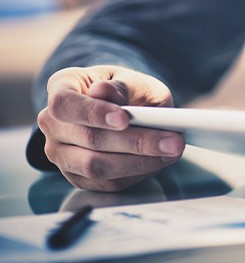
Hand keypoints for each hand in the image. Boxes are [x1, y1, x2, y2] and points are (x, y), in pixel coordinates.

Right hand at [37, 65, 184, 191]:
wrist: (127, 107)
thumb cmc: (128, 90)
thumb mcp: (132, 80)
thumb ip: (121, 86)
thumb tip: (102, 92)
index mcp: (62, 87)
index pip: (65, 104)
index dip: (93, 113)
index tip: (124, 119)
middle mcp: (53, 122)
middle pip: (88, 139)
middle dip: (135, 142)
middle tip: (173, 141)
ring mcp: (61, 152)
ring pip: (96, 166)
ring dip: (139, 162)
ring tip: (173, 151)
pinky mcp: (78, 176)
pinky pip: (106, 183)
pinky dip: (137, 173)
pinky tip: (160, 161)